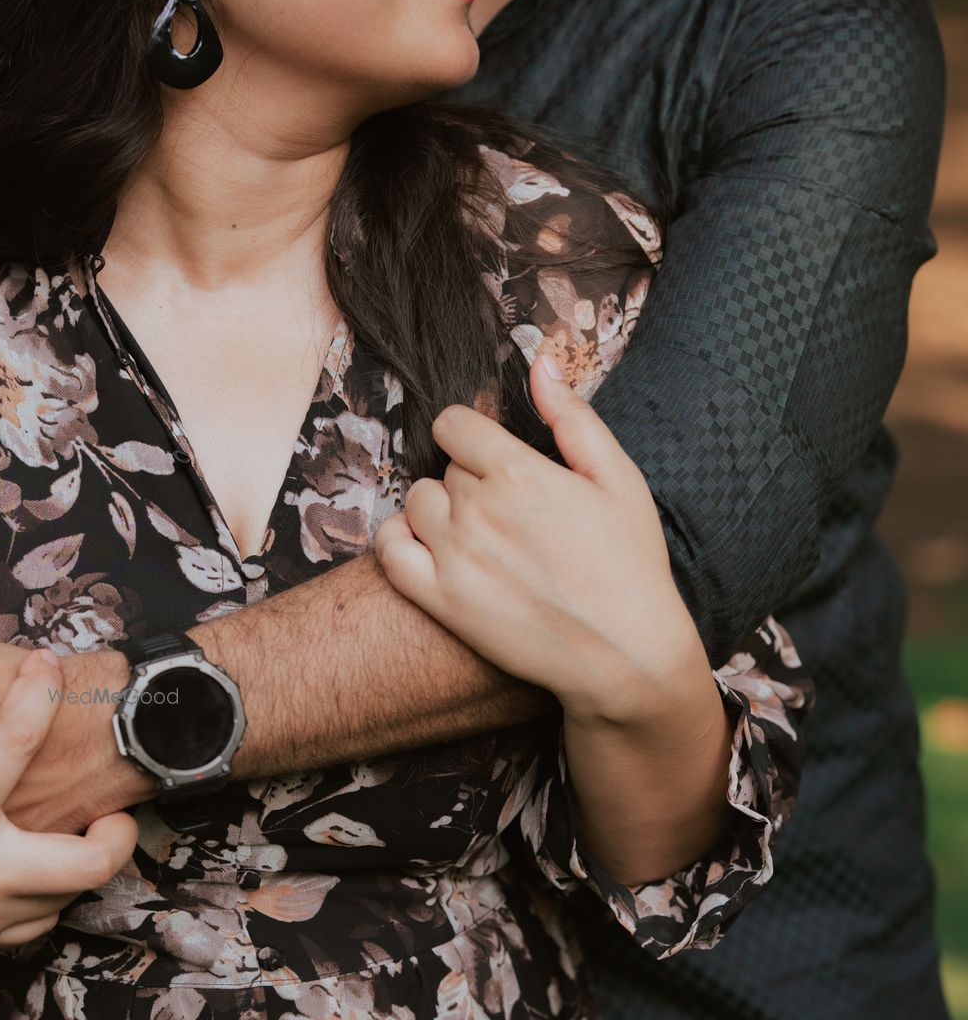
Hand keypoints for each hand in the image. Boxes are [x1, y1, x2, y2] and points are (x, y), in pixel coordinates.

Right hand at [0, 651, 138, 953]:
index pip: (11, 745)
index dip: (35, 696)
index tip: (44, 665)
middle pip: (89, 859)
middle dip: (117, 833)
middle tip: (113, 807)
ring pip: (71, 892)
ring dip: (83, 858)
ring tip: (81, 828)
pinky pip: (39, 919)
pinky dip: (49, 891)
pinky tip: (39, 866)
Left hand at [374, 354, 701, 723]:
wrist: (624, 655)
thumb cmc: (630, 566)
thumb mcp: (618, 479)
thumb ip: (573, 417)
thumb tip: (540, 364)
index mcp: (519, 472)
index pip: (454, 425)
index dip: (474, 437)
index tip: (495, 458)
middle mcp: (477, 510)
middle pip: (443, 469)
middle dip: (470, 480)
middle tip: (509, 512)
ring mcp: (453, 557)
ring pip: (416, 504)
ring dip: (439, 511)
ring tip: (478, 535)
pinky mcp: (441, 601)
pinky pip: (389, 552)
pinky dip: (400, 541)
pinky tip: (430, 548)